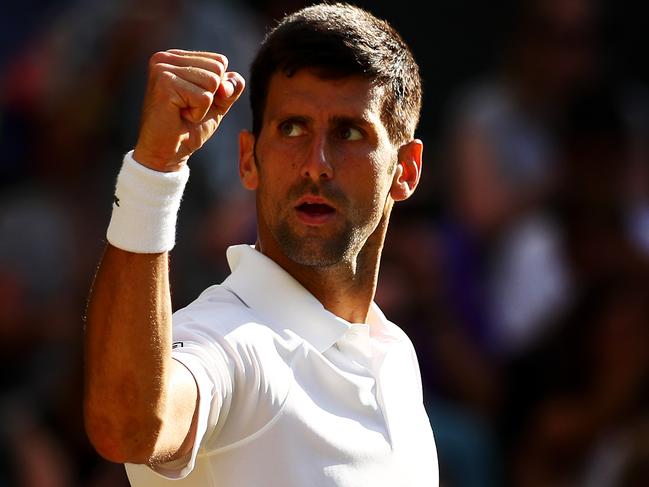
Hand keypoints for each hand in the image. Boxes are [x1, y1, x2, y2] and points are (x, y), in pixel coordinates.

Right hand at [133, 49, 244, 171]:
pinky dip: (198, 113)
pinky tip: (180, 116)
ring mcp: (162, 69)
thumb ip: (231, 86)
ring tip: (183, 111)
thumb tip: (227, 84)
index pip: (220, 62)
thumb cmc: (190, 126)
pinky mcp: (164, 84)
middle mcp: (166, 58)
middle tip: (187, 108)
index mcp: (177, 57)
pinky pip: (204, 98)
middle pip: (217, 69)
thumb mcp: (218, 102)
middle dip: (211, 96)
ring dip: (203, 106)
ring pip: (212, 82)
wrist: (168, 152)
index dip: (218, 88)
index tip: (194, 100)